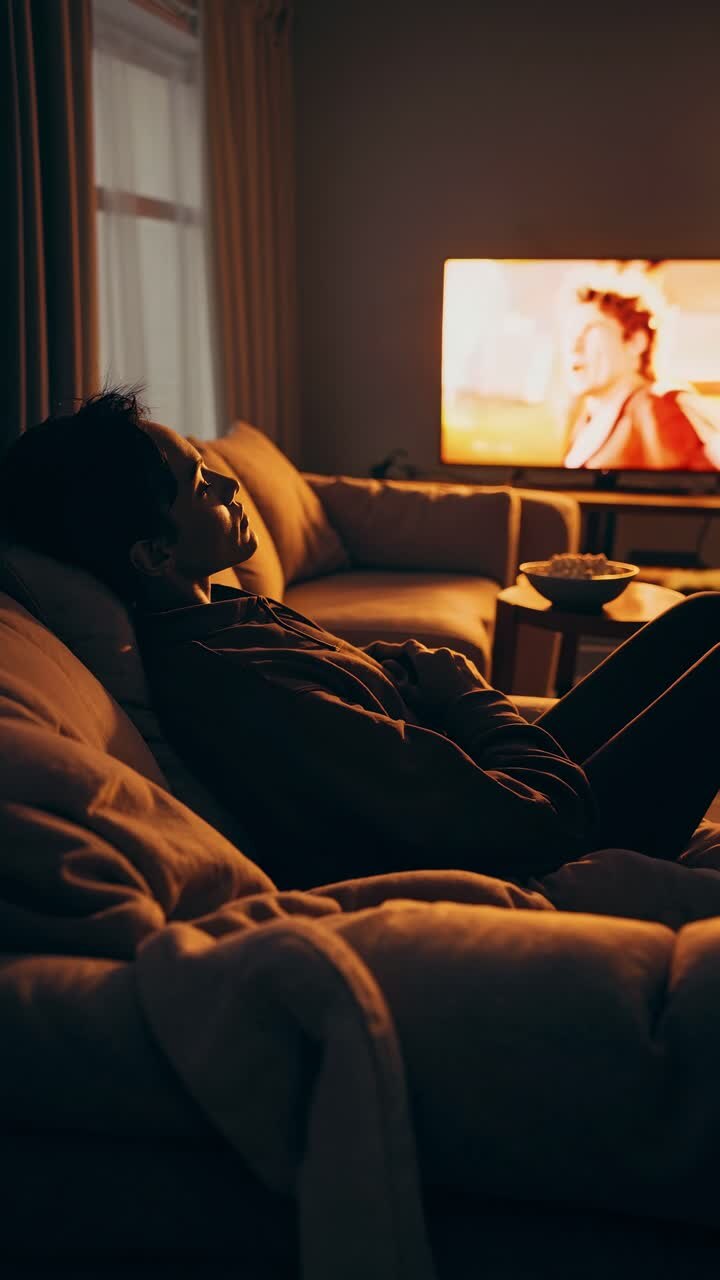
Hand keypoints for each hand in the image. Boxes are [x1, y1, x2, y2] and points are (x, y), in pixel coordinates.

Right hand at [366, 638, 489, 721]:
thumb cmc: (440, 706)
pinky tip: (452, 686)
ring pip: (443, 658)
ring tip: (438, 685)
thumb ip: (401, 683)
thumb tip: (392, 671)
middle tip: (420, 678)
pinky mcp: (470, 665)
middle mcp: (441, 652)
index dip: (403, 651)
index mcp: (425, 658)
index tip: (401, 660)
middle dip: (422, 663)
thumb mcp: (414, 699)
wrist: (474, 710)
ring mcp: (458, 657)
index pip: (410, 646)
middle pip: (427, 653)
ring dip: (438, 667)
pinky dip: (451, 671)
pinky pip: (456, 664)